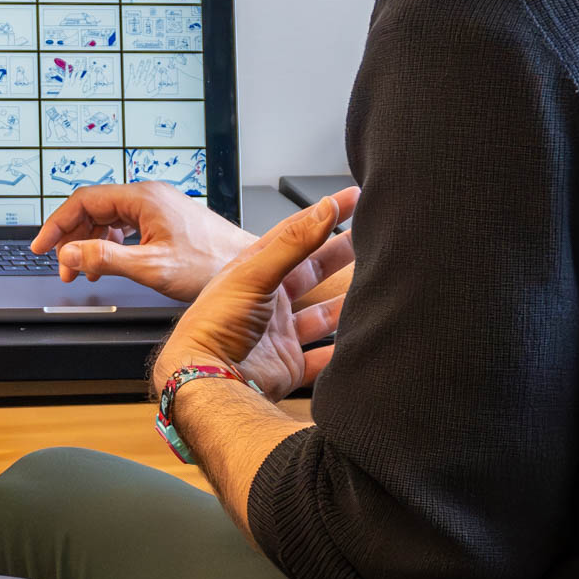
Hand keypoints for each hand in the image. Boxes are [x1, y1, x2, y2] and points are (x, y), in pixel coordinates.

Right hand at [32, 182, 253, 301]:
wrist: (249, 269)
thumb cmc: (212, 265)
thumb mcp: (152, 267)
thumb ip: (106, 259)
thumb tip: (70, 254)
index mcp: (143, 198)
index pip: (84, 200)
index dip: (57, 224)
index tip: (41, 247)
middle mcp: (149, 196)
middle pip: (94, 208)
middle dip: (72, 237)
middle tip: (63, 268)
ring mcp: (158, 207)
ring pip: (109, 218)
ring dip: (90, 243)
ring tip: (84, 272)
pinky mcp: (165, 220)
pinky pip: (126, 225)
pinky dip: (110, 244)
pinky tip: (109, 264)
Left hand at [153, 189, 358, 401]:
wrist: (205, 380)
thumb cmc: (215, 324)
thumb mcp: (254, 274)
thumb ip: (293, 243)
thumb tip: (324, 209)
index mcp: (255, 272)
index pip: (295, 233)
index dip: (322, 214)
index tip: (351, 198)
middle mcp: (267, 301)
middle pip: (312, 271)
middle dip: (339, 254)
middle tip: (370, 238)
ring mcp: (278, 334)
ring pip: (321, 315)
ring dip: (345, 303)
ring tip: (373, 288)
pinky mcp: (286, 366)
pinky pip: (321, 359)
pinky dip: (341, 353)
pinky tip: (359, 342)